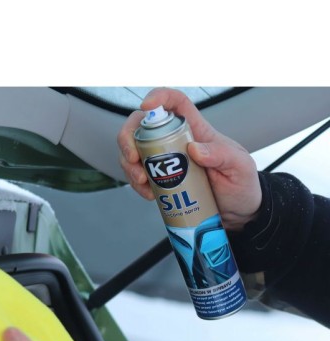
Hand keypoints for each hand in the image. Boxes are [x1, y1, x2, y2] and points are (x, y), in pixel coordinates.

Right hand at [117, 88, 261, 230]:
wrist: (237, 212)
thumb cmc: (241, 184)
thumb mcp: (239, 166)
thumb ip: (221, 154)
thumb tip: (194, 149)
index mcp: (196, 130)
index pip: (175, 103)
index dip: (158, 97)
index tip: (146, 107)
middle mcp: (176, 141)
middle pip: (142, 126)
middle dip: (128, 139)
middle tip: (133, 159)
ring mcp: (165, 161)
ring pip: (135, 152)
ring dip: (129, 166)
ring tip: (142, 182)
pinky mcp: (160, 180)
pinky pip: (139, 176)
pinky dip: (136, 185)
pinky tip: (148, 194)